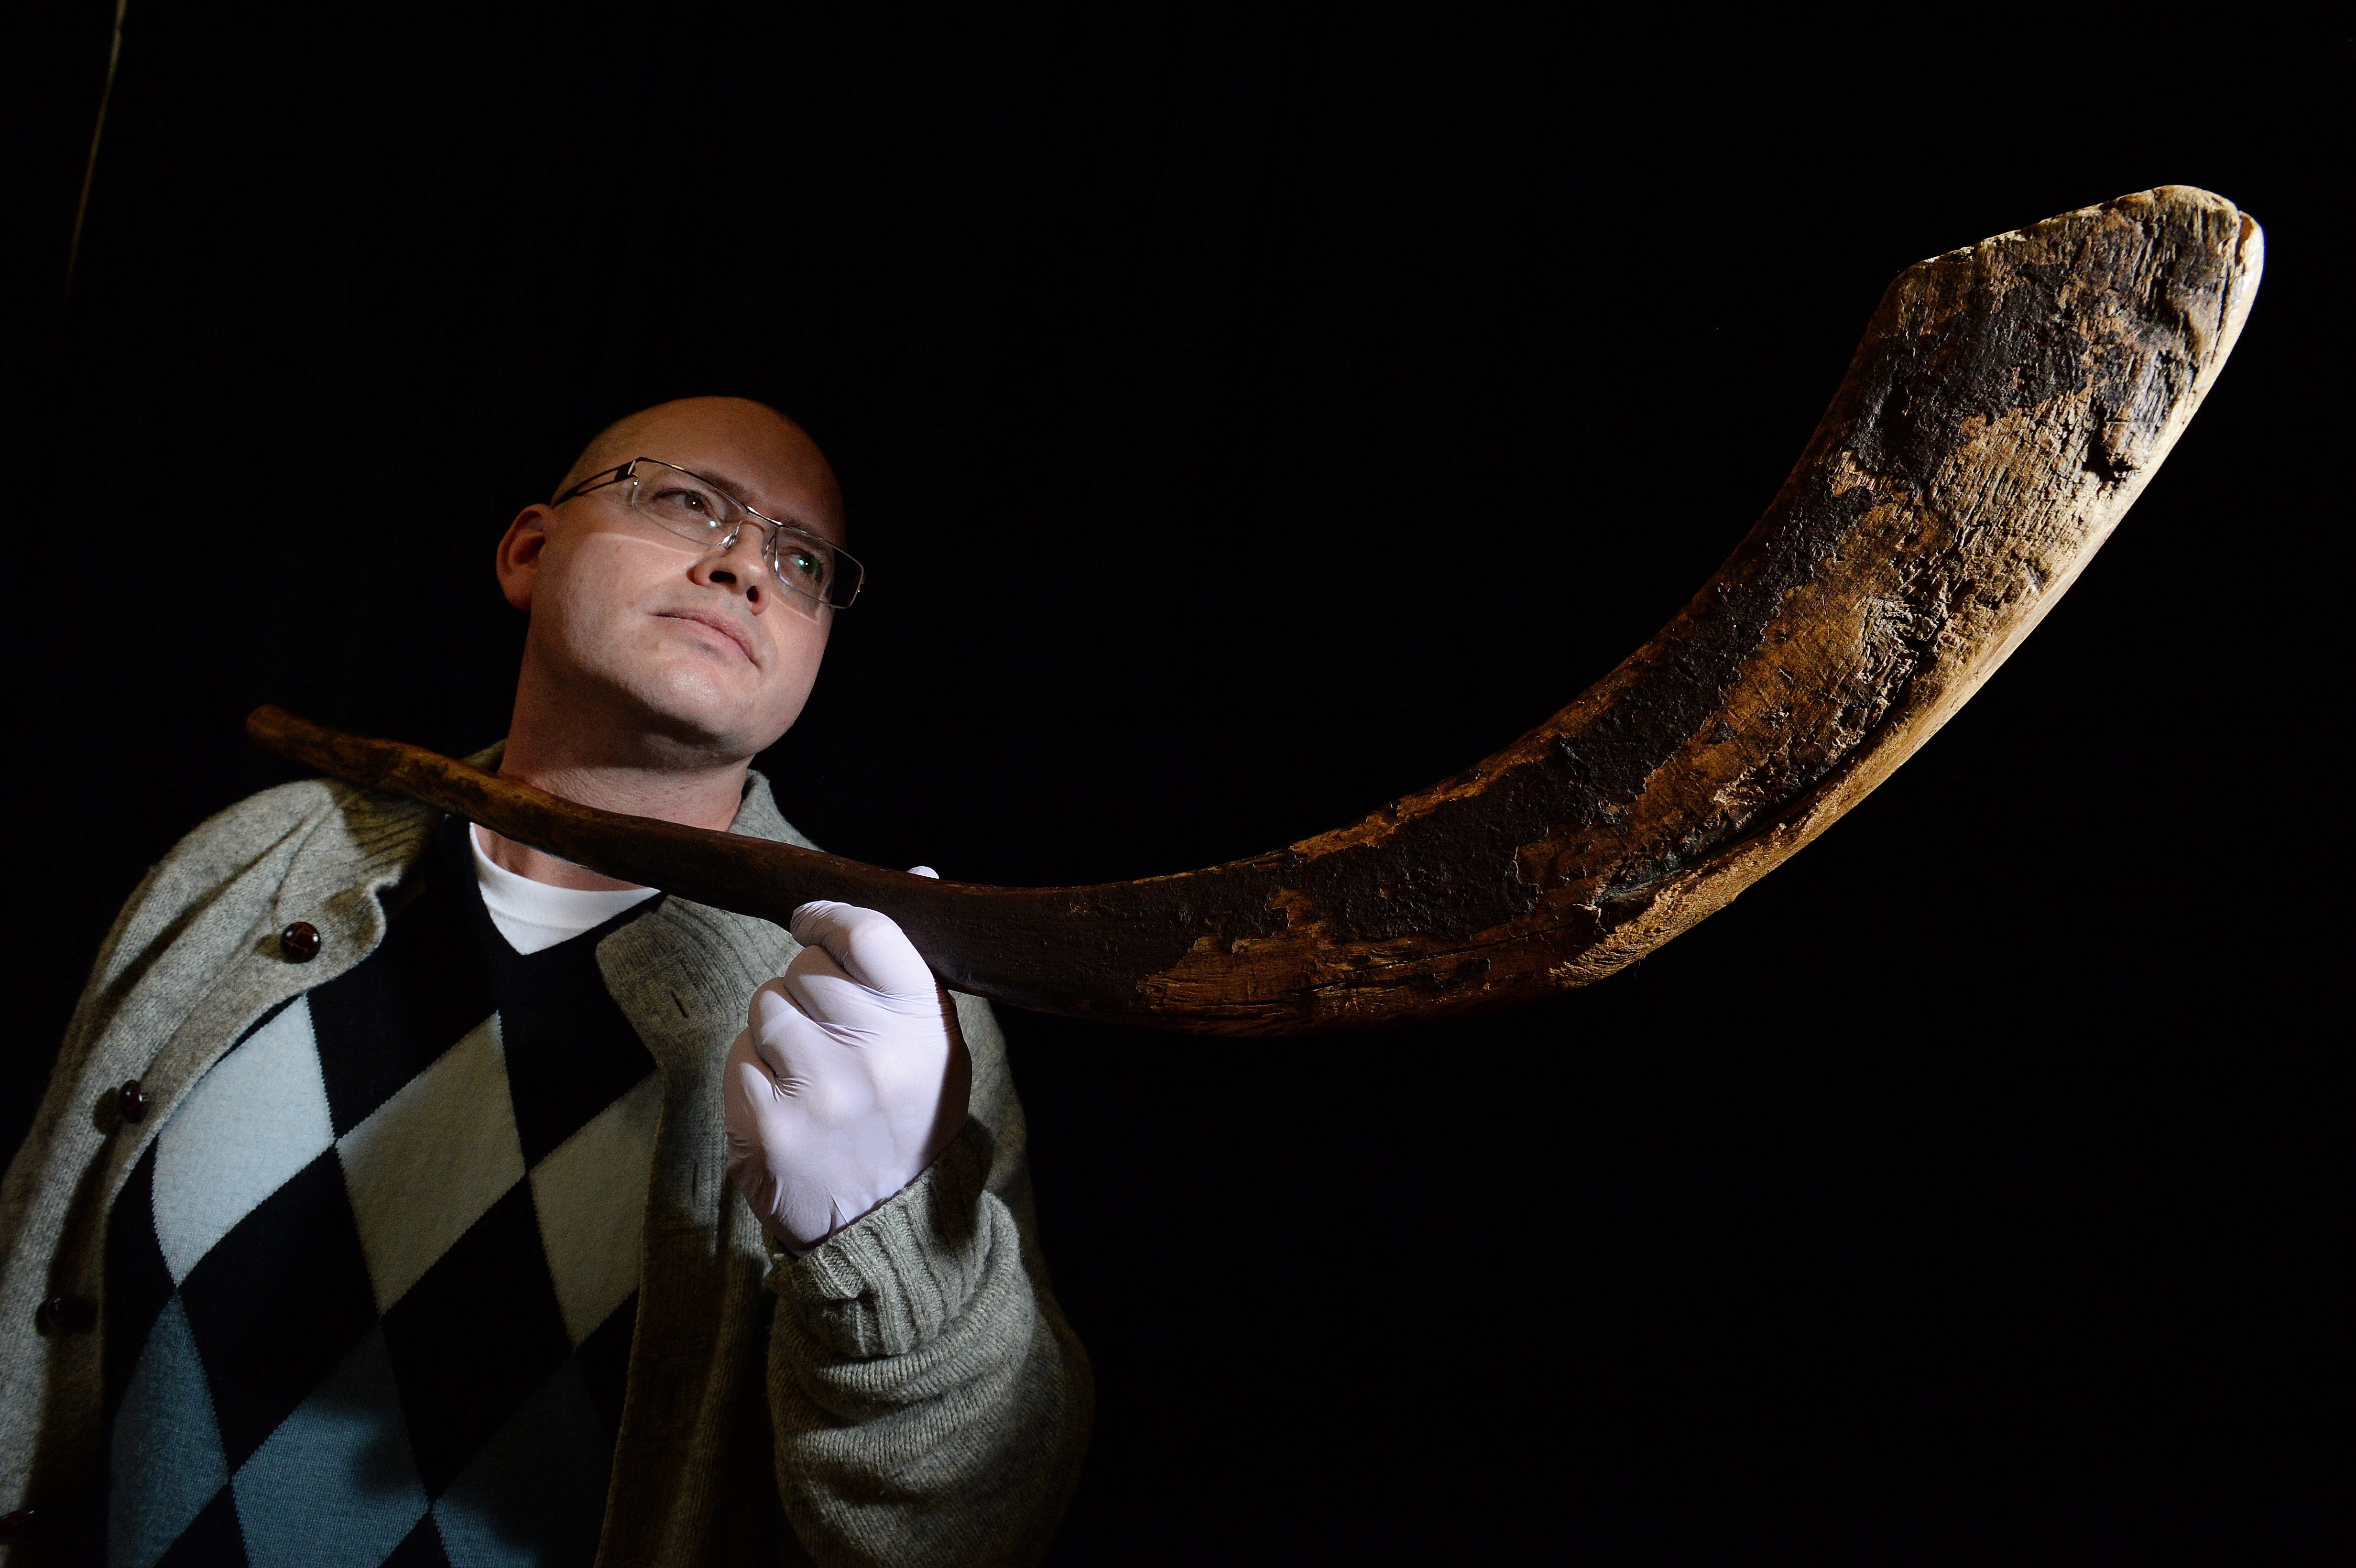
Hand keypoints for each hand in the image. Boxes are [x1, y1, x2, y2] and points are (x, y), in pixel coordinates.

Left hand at [723, 872, 973, 1250]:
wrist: (887, 1218)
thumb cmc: (906, 1112)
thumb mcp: (934, 1037)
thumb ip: (913, 960)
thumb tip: (914, 873)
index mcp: (923, 1024)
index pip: (866, 932)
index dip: (828, 917)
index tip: (812, 923)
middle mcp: (874, 1053)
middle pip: (805, 968)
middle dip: (805, 987)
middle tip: (827, 1028)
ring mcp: (819, 1091)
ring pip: (765, 1007)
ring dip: (776, 1028)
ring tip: (808, 1067)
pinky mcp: (770, 1125)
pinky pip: (739, 1057)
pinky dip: (754, 1073)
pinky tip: (786, 1101)